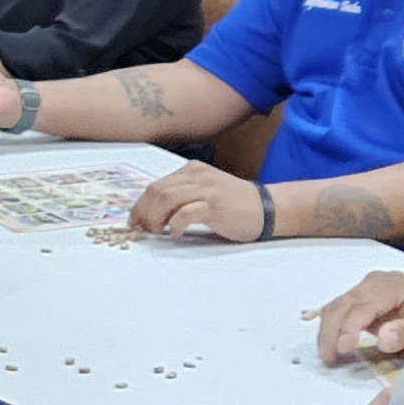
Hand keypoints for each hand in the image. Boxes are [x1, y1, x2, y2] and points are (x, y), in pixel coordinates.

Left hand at [131, 160, 263, 240]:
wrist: (268, 207)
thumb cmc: (234, 205)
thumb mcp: (205, 193)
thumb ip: (183, 197)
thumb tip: (154, 213)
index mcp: (191, 171)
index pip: (156, 185)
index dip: (140, 204)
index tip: (135, 220)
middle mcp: (197, 176)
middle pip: (157, 191)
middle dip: (143, 212)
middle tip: (142, 229)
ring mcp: (206, 190)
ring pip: (167, 199)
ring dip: (156, 218)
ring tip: (158, 231)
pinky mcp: (215, 205)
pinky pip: (186, 213)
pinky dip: (176, 224)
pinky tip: (177, 233)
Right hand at [316, 271, 403, 365]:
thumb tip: (382, 340)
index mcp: (390, 286)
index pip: (362, 306)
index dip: (349, 327)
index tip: (343, 349)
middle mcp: (372, 283)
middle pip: (341, 306)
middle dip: (331, 333)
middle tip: (330, 359)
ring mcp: (363, 289)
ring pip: (335, 308)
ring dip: (327, 332)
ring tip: (328, 356)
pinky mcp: (358, 299)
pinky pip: (338, 311)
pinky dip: (331, 329)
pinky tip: (331, 346)